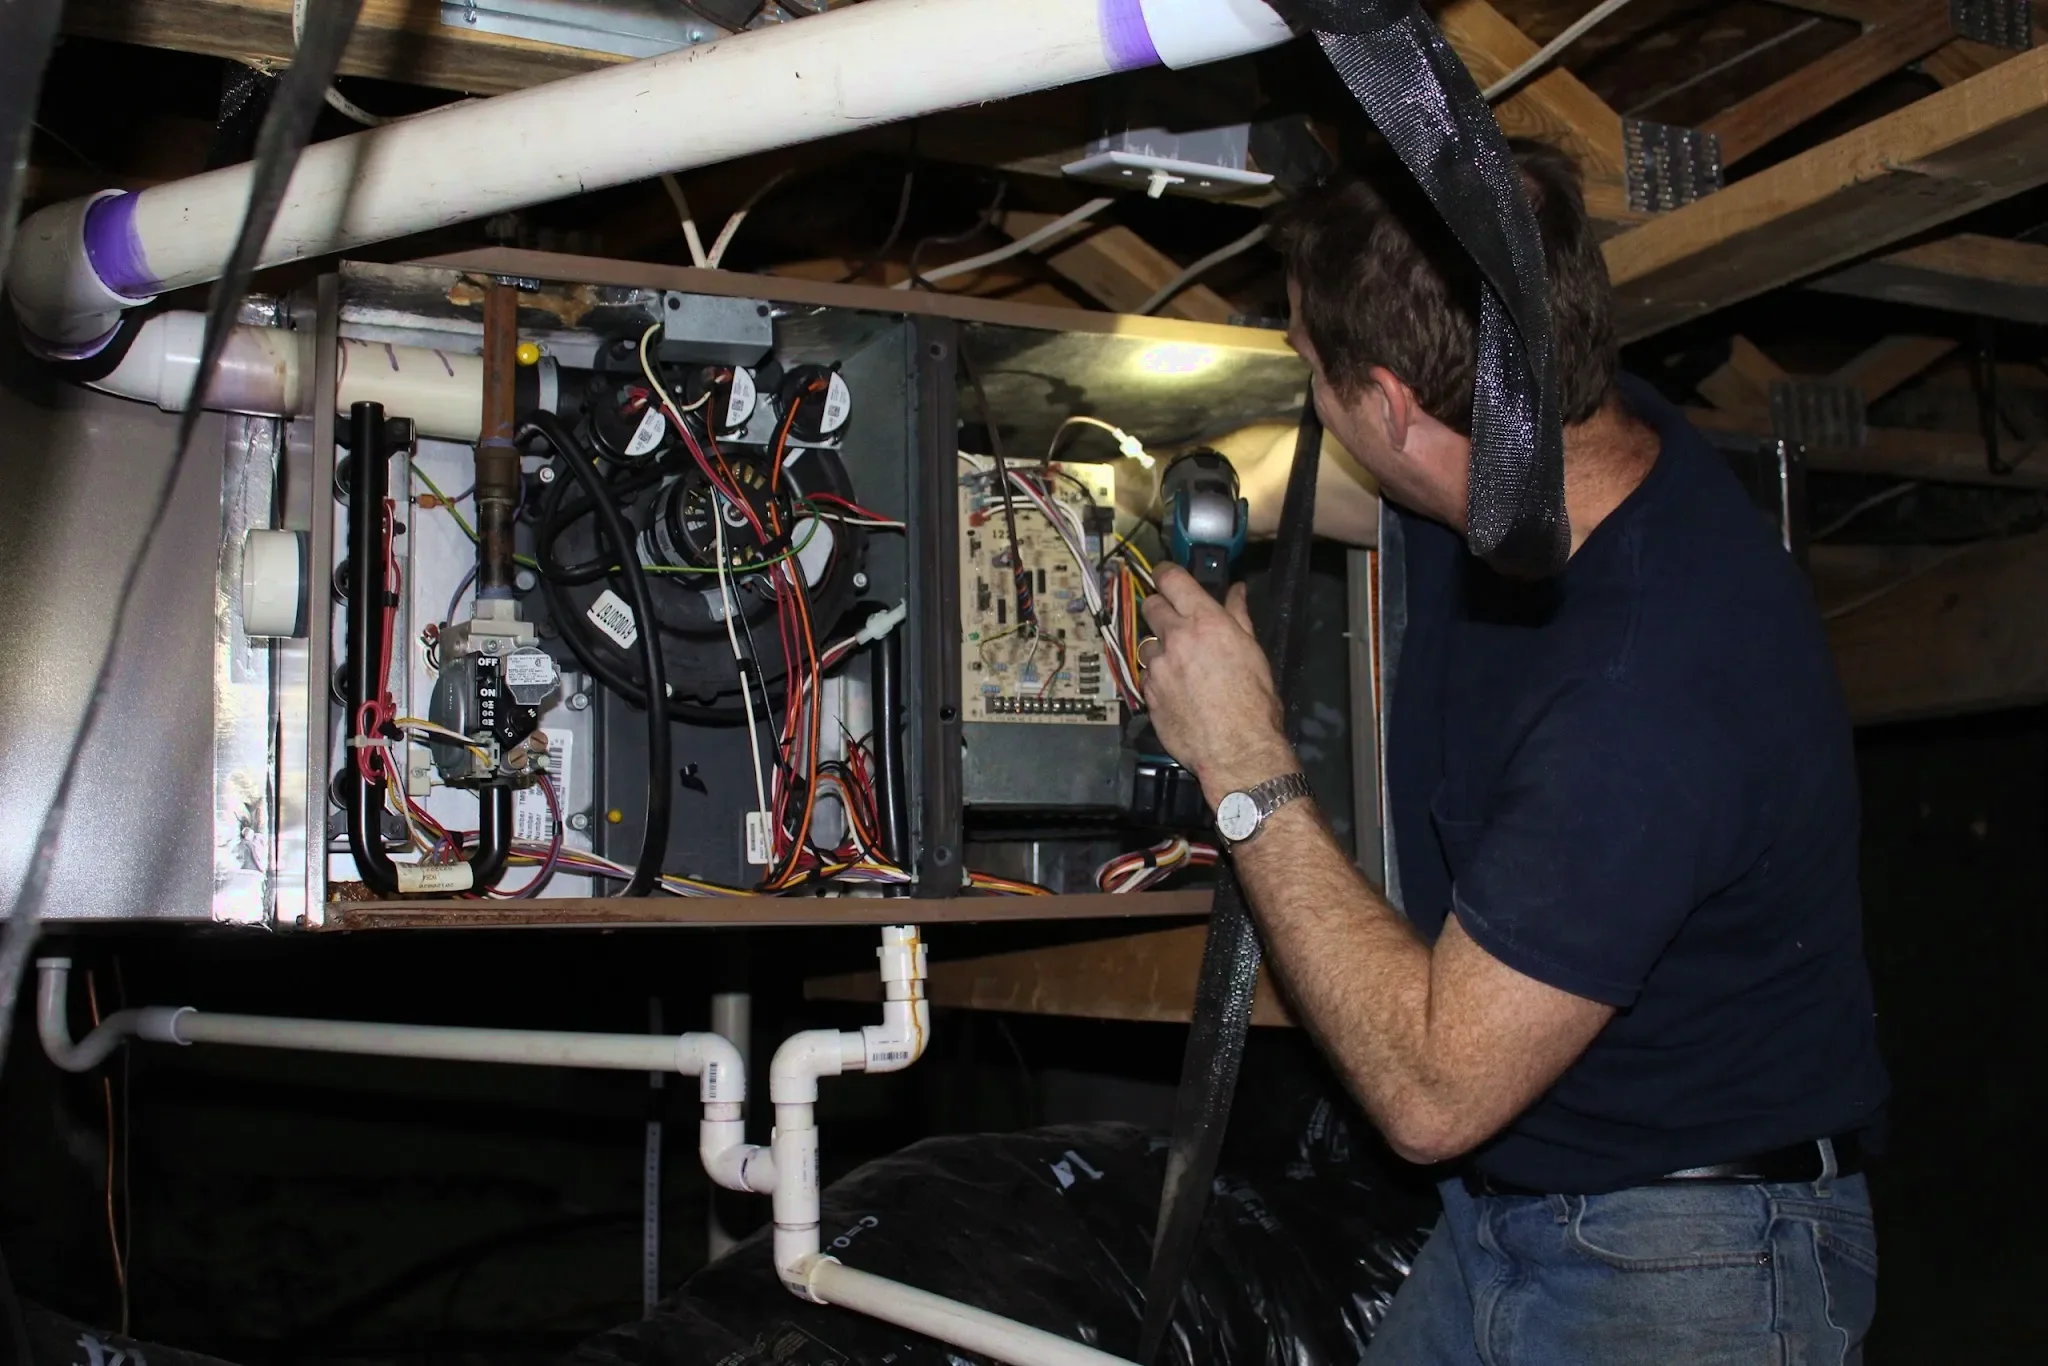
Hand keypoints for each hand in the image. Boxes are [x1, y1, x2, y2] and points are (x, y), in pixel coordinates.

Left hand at [1139, 564, 1296, 804]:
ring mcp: (1157, 667)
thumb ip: (1238, 616)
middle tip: (1174, 620)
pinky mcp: (1148, 693)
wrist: (1236, 748)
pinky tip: (1175, 689)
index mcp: (1204, 621)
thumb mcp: (1252, 651)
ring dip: (1158, 649)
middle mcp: (1175, 638)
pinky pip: (1146, 676)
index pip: (1171, 579)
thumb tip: (1237, 591)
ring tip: (1179, 665)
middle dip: (1160, 608)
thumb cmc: (1253, 701)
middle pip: (1151, 606)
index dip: (1164, 572)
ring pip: (1146, 644)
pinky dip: (1156, 677)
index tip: (1163, 574)